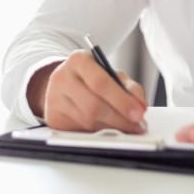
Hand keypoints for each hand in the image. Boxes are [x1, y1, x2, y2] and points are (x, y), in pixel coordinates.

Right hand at [26, 50, 146, 133]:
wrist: (63, 82)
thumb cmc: (90, 77)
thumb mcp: (111, 74)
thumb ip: (129, 87)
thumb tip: (140, 106)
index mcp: (78, 60)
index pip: (100, 82)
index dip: (122, 100)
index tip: (139, 113)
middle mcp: (62, 78)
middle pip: (93, 106)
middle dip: (120, 119)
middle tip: (137, 126)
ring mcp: (54, 100)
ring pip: (87, 122)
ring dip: (111, 129)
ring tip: (127, 128)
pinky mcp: (53, 118)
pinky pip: (79, 132)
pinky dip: (98, 133)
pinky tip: (107, 130)